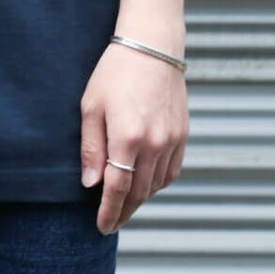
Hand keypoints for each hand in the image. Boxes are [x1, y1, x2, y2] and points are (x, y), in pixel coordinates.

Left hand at [79, 39, 188, 232]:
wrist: (152, 46)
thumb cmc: (115, 72)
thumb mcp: (91, 107)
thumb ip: (91, 148)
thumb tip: (91, 185)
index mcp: (128, 138)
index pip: (118, 190)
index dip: (109, 212)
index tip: (101, 227)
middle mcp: (154, 144)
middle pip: (139, 193)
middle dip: (124, 212)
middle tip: (111, 223)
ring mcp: (172, 140)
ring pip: (157, 185)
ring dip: (141, 200)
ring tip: (125, 205)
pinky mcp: (183, 134)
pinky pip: (171, 171)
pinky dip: (158, 183)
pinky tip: (146, 184)